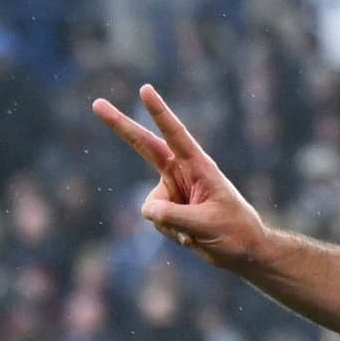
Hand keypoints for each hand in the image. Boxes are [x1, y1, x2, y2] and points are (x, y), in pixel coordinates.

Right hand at [92, 85, 268, 270]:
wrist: (243, 251)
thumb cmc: (233, 231)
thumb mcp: (205, 224)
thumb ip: (174, 216)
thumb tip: (147, 210)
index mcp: (198, 165)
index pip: (175, 135)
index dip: (159, 112)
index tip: (145, 89)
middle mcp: (182, 172)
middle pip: (145, 146)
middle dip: (121, 126)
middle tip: (97, 104)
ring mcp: (173, 190)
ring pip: (153, 206)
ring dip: (170, 225)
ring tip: (197, 232)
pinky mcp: (169, 208)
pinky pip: (156, 221)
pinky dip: (171, 233)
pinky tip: (191, 237)